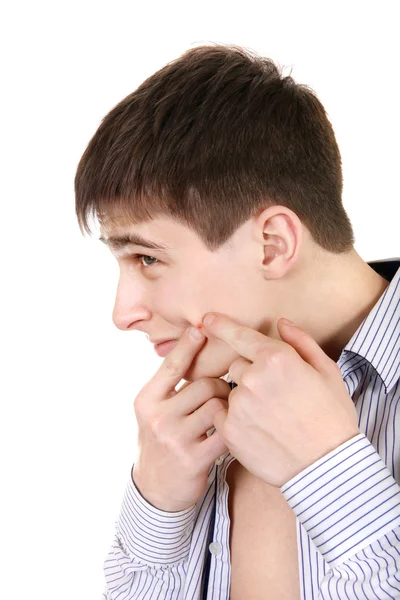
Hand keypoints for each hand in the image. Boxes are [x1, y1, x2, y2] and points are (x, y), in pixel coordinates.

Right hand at [132, 327, 230, 511]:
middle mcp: (157, 417)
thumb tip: (193, 343)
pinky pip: (224, 432)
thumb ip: (169, 385)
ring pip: (216, 405)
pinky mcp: (193, 459)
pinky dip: (231, 428)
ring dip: (227, 406)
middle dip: (220, 385)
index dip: (187, 347)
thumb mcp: (154, 410)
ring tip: (227, 411)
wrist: (155, 488)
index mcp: (146, 400)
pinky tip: (232, 430)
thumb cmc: (162, 438)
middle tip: (225, 391)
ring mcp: (174, 439)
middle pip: (203, 385)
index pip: (171, 367)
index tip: (200, 330)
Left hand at [201, 313, 359, 486]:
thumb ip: (301, 342)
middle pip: (236, 367)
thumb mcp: (327, 372)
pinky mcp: (229, 430)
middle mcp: (252, 377)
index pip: (239, 335)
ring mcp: (238, 405)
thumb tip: (282, 323)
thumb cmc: (332, 417)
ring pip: (231, 393)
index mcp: (276, 358)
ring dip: (244, 400)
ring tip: (271, 420)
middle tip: (274, 397)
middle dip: (250, 376)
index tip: (206, 320)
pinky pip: (224, 416)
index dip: (221, 325)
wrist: (328, 466)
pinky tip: (259, 432)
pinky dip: (236, 421)